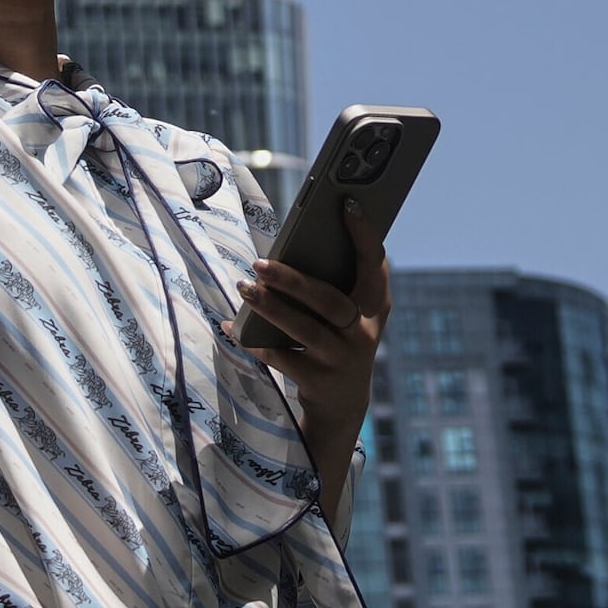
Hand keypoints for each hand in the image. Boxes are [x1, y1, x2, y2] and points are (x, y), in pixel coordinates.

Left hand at [240, 206, 390, 458]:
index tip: (346, 203)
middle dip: (293, 280)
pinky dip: (254, 343)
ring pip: (304, 329)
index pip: (374, 265)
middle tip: (259, 263)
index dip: (364, 235)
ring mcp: (342, 359)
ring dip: (270, 307)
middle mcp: (364, 333)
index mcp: (375, 307)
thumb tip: (297, 241)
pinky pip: (282, 358)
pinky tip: (231, 327)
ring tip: (244, 288)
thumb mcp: (351, 314)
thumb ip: (337, 282)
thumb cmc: (340, 340)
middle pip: (329, 301)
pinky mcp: (319, 381)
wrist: (343, 404)